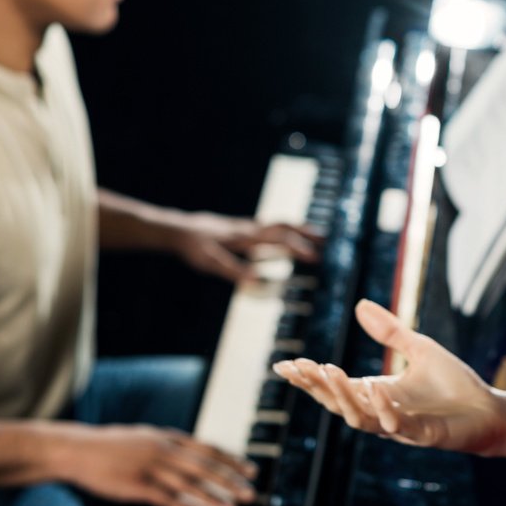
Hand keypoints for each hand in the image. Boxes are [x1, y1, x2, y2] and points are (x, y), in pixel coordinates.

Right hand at [53, 424, 256, 505]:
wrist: (77, 449)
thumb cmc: (112, 446)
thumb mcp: (146, 437)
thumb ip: (169, 444)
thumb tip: (190, 451)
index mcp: (168, 437)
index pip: (208, 449)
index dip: (231, 460)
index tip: (250, 470)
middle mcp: (164, 450)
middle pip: (204, 467)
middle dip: (230, 480)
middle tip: (251, 491)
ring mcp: (150, 467)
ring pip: (189, 484)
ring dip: (213, 497)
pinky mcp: (136, 486)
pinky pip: (166, 499)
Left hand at [168, 210, 323, 282]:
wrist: (179, 229)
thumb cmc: (194, 246)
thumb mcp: (210, 262)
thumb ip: (233, 269)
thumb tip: (255, 280)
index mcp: (247, 236)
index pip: (279, 238)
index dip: (298, 247)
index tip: (314, 256)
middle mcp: (250, 229)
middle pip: (284, 226)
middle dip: (306, 232)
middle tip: (325, 240)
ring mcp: (247, 227)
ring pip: (278, 225)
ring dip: (297, 230)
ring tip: (314, 236)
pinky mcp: (242, 229)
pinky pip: (269, 228)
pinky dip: (283, 232)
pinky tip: (284, 240)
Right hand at [273, 299, 505, 454]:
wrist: (489, 411)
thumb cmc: (454, 385)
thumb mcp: (420, 348)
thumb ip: (390, 331)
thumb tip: (359, 304)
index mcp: (377, 394)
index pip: (335, 388)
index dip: (309, 378)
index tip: (284, 363)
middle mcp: (382, 413)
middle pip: (339, 405)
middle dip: (317, 387)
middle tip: (299, 366)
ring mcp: (401, 427)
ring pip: (360, 419)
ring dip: (344, 395)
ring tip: (330, 369)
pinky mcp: (423, 434)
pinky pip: (398, 426)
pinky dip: (384, 408)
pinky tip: (377, 386)